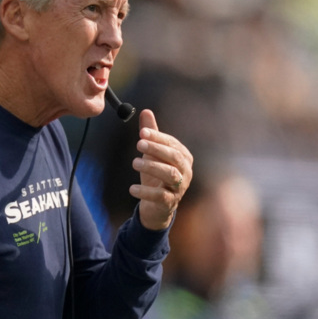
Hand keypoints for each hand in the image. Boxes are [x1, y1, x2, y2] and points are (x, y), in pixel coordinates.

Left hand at [129, 109, 192, 230]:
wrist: (157, 206)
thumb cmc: (156, 177)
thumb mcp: (152, 155)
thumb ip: (151, 135)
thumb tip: (146, 111)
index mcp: (183, 157)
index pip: (172, 143)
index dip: (158, 137)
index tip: (142, 132)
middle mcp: (185, 171)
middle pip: (174, 157)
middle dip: (156, 149)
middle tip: (139, 144)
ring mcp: (179, 187)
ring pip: (169, 174)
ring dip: (151, 167)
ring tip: (134, 163)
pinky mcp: (170, 202)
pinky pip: (160, 195)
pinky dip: (146, 191)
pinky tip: (132, 188)